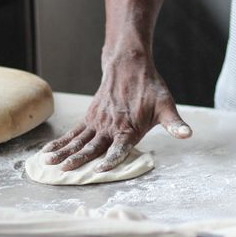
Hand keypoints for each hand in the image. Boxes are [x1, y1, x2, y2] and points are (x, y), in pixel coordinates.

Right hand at [40, 54, 191, 171]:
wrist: (129, 65)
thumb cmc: (150, 88)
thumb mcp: (166, 106)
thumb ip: (174, 124)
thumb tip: (187, 134)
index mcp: (129, 128)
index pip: (119, 147)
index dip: (111, 159)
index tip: (100, 169)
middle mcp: (110, 126)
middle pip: (92, 146)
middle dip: (78, 160)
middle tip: (64, 171)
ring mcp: (97, 122)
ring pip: (78, 140)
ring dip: (63, 152)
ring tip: (49, 163)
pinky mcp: (90, 117)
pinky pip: (73, 132)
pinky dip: (60, 142)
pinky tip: (48, 152)